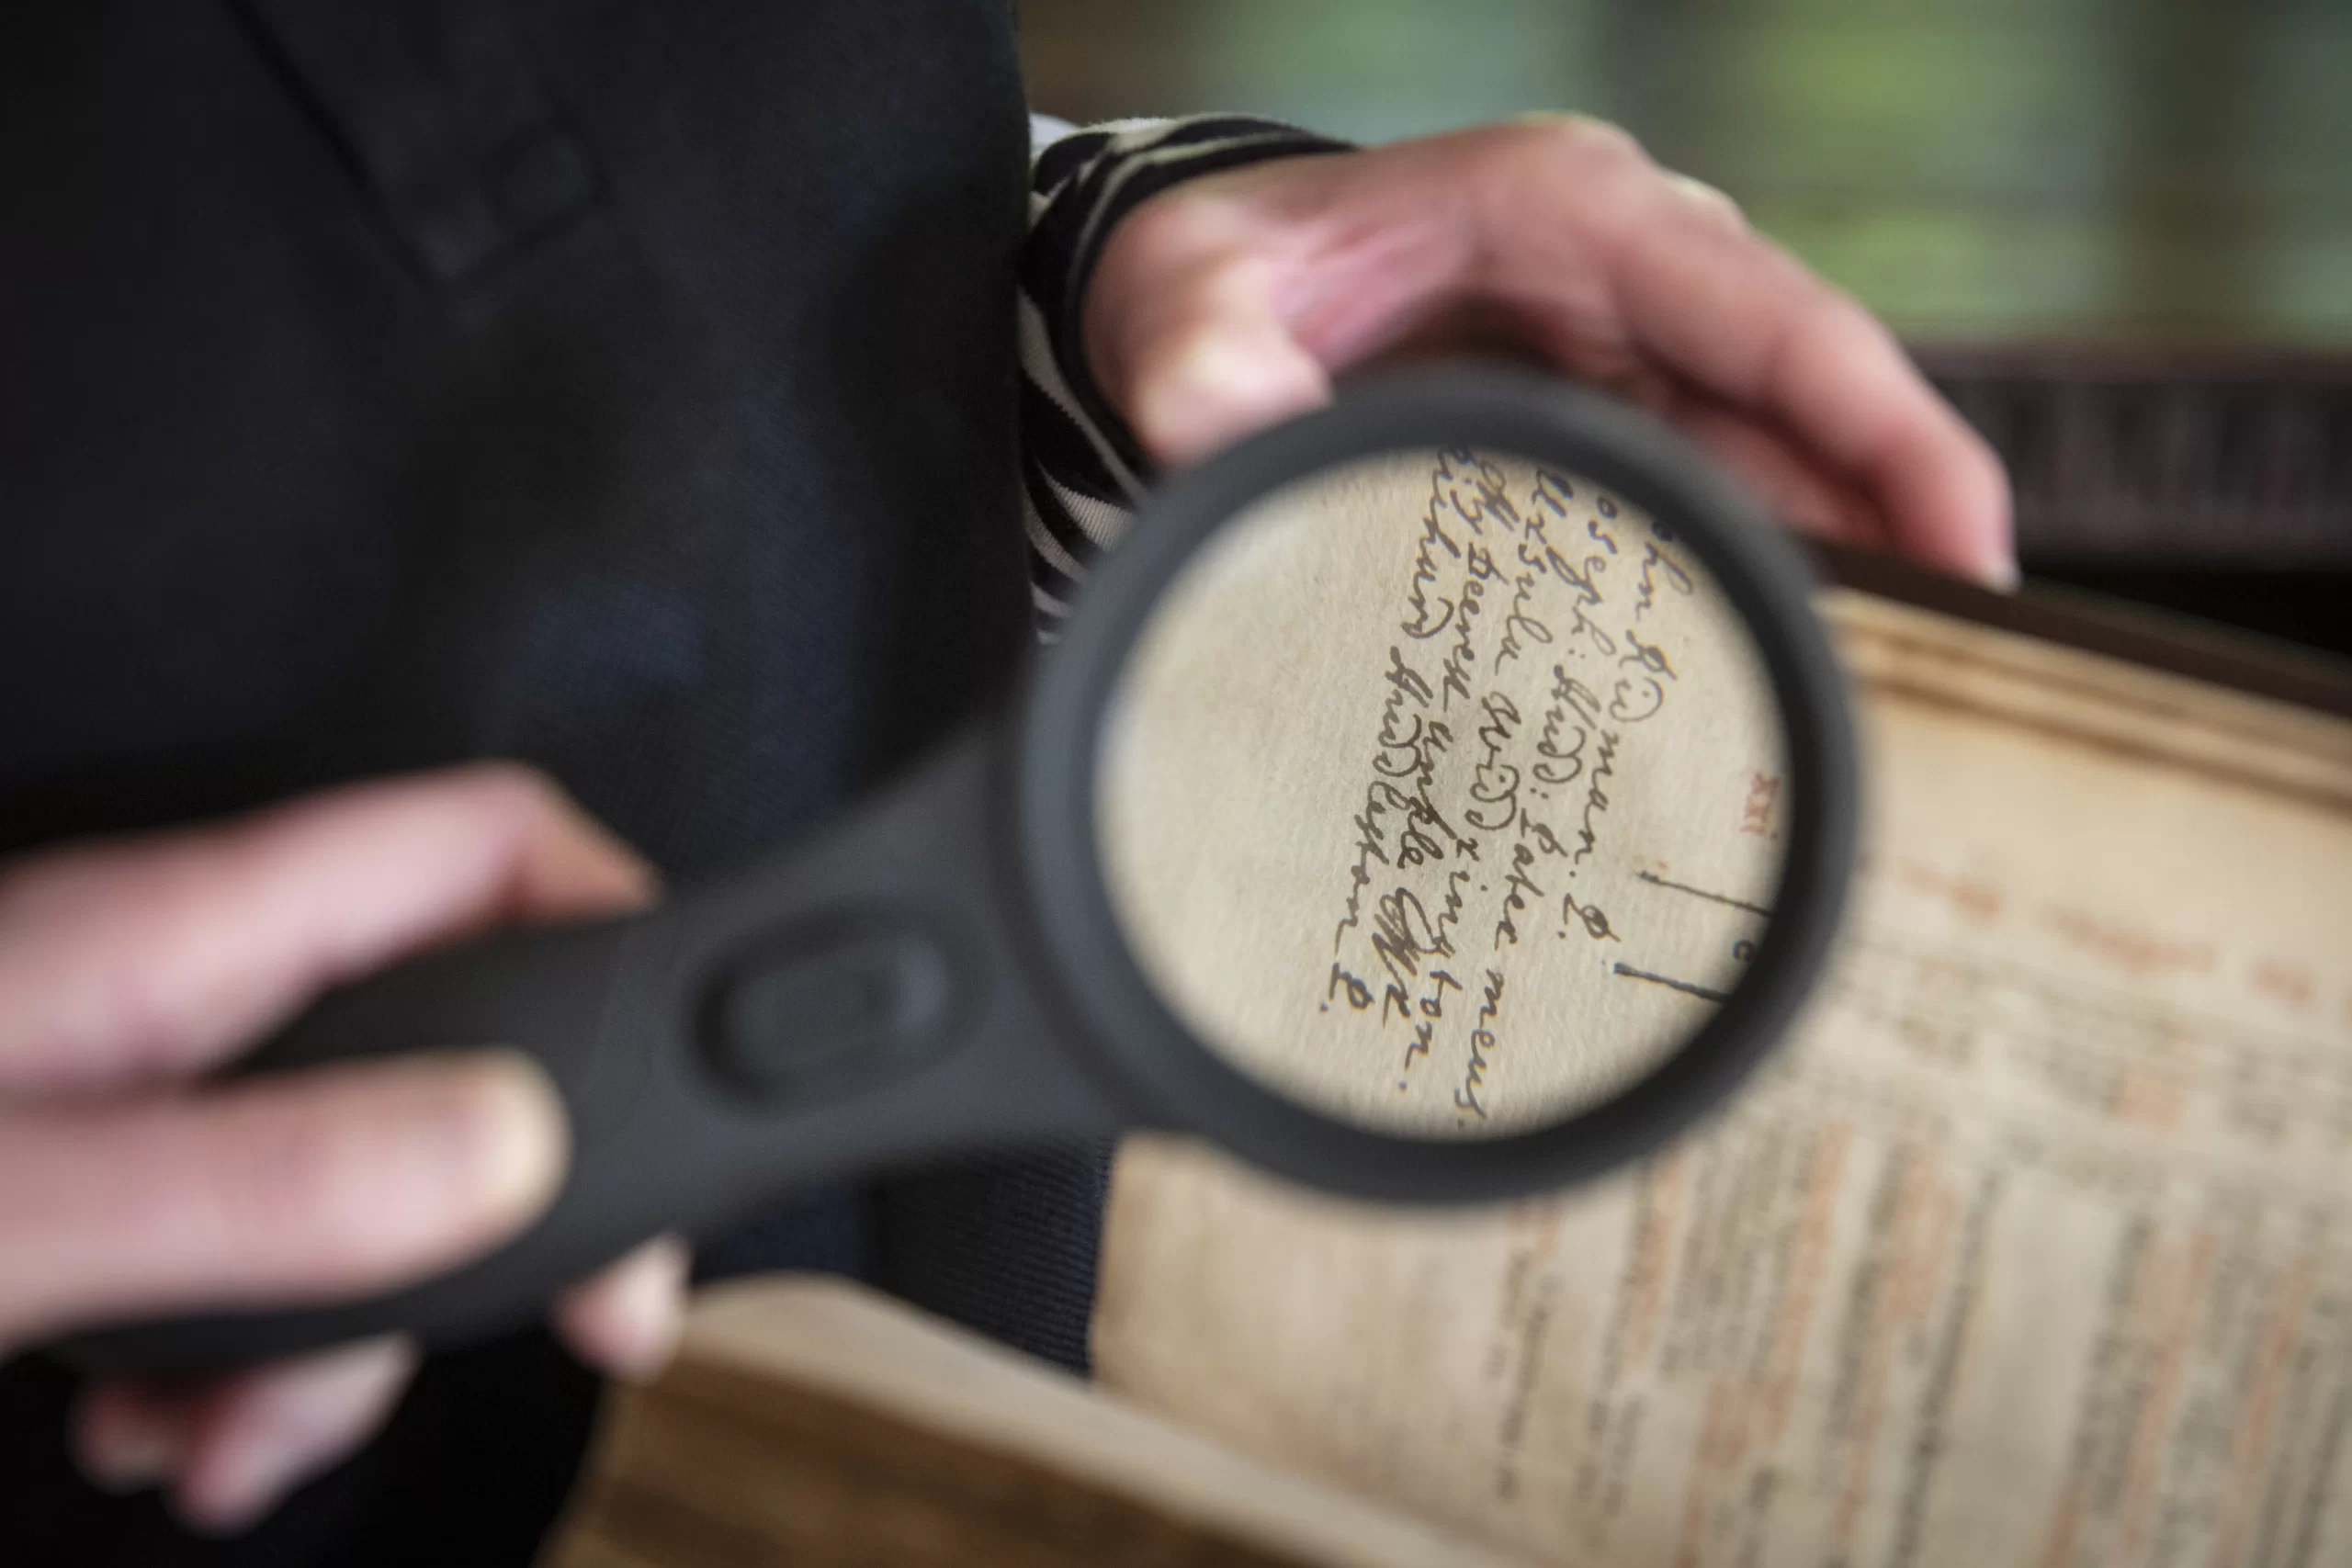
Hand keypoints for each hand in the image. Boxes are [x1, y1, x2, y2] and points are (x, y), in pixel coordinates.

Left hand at [0, 766, 689, 1532]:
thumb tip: (506, 1149)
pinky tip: (170, 1427)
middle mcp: (193, 989)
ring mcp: (153, 1082)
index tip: (684, 1084)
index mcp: (188, 939)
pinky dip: (250, 1362)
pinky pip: (265, 1249)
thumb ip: (256, 1179)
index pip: (487, 845)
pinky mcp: (117, 1171)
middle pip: (466, 1047)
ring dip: (349, 1341)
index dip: (621, 924)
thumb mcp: (21, 1210)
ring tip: (243, 1445)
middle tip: (569, 1326)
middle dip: (505, 1219)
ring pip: (370, 1183)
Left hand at [1085, 114, 2013, 586]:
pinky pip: (1722, 495)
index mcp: (1569, 212)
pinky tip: (1785, 677)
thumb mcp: (1185, 304)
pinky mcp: (1608, 418)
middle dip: (1901, 531)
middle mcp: (1630, 273)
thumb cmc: (1211, 272)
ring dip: (1847, 572)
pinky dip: (1764, 579)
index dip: (1889, 433)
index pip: (1775, 317)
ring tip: (1894, 709)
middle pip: (1813, 402)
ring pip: (1784, 461)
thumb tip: (1234, 430)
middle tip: (1962, 678)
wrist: (1194, 292)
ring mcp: (1628, 348)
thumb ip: (1203, 362)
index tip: (1971, 546)